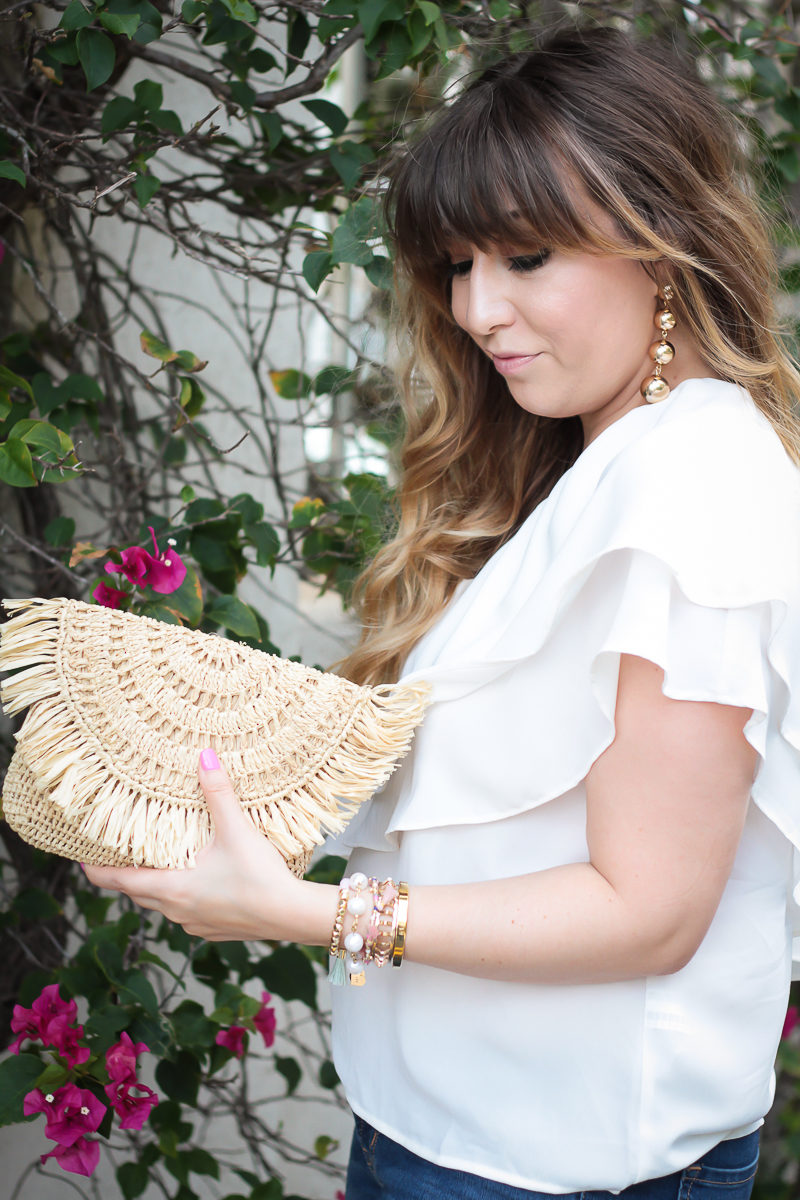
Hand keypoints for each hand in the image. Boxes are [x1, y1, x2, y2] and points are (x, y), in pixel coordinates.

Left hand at [84, 751, 321, 941]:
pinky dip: (180, 898)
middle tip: (118, 853)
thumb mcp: (236, 829)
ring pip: (161, 905)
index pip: (117, 881)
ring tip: (158, 864)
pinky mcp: (213, 930)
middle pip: (136, 893)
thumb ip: (218, 792)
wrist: (292, 916)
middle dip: (125, 874)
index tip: (82, 859)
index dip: (95, 870)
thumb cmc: (260, 876)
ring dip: (154, 886)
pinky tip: (197, 884)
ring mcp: (194, 925)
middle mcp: (175, 910)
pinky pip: (184, 914)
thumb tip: (204, 755)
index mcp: (171, 888)